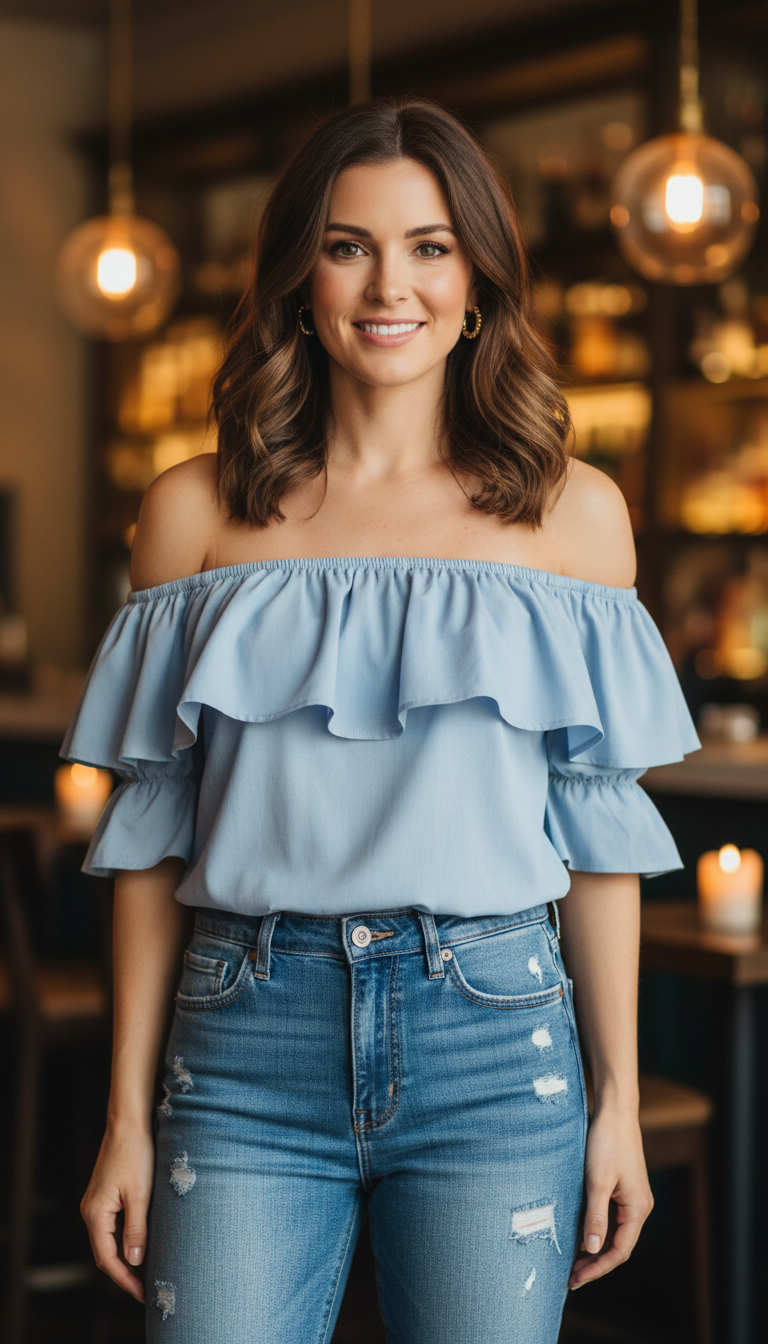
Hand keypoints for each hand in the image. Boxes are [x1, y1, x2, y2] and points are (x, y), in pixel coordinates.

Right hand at [80, 1122, 154, 1301]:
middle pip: (104, 1253)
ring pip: (108, 1240)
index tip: (142, 1293)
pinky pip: (111, 1227)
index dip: (124, 1279)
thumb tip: (134, 1260)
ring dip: (124, 1257)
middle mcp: (90, 1211)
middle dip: (124, 1273)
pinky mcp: (104, 1195)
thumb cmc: (135, 1153)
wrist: (128, 1122)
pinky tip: (139, 1245)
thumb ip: (136, 1228)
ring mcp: (96, 1203)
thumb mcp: (140, 1193)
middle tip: (146, 1288)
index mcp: (96, 1214)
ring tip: (145, 1272)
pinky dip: (123, 1241)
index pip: (107, 1258)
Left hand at [568, 1106, 652, 1289]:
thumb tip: (592, 1250)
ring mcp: (632, 1197)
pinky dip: (596, 1229)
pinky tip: (580, 1233)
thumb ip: (595, 1217)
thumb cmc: (606, 1143)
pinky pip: (611, 1217)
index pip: (619, 1251)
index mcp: (638, 1209)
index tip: (576, 1279)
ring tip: (572, 1260)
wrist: (615, 1111)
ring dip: (595, 1247)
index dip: (597, 1268)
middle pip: (618, 1245)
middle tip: (570, 1276)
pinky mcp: (623, 1187)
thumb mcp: (597, 1182)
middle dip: (595, 1262)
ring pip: (614, 1232)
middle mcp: (639, 1206)